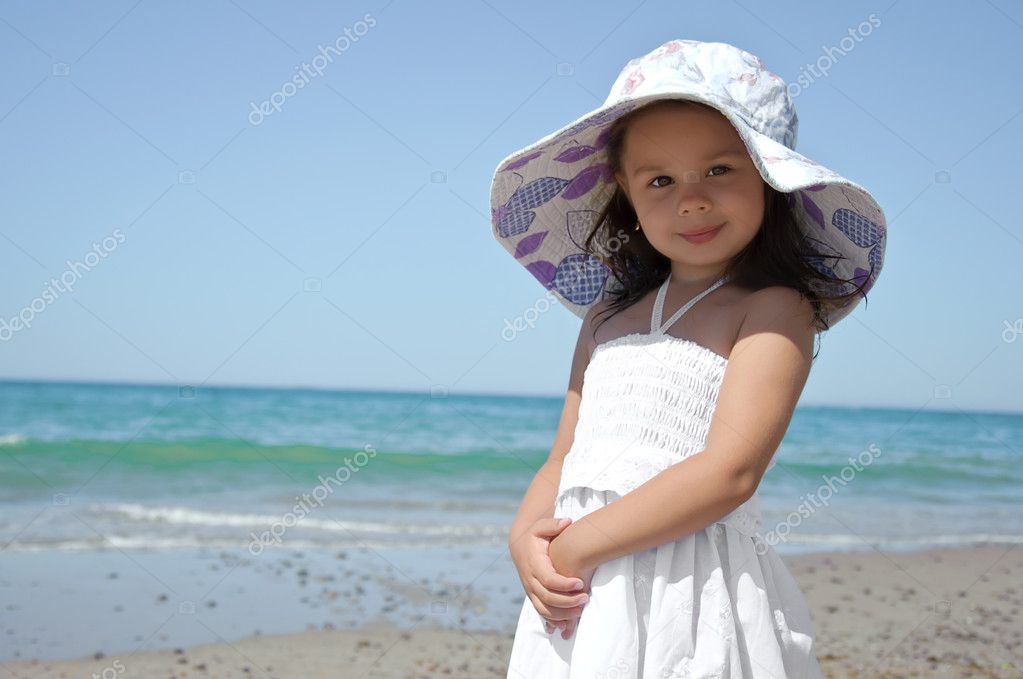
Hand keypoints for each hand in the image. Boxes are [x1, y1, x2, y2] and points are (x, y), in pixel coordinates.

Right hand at [509, 517, 590, 637]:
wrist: (520, 548)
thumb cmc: (535, 537)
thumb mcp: (541, 527)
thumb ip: (553, 524)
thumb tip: (567, 522)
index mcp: (534, 564)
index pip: (548, 579)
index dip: (564, 584)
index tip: (580, 582)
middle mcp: (531, 580)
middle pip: (548, 597)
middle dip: (567, 601)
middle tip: (586, 598)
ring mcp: (531, 590)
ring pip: (544, 609)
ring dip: (562, 614)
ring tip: (581, 610)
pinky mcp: (533, 597)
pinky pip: (542, 613)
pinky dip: (554, 621)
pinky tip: (567, 625)